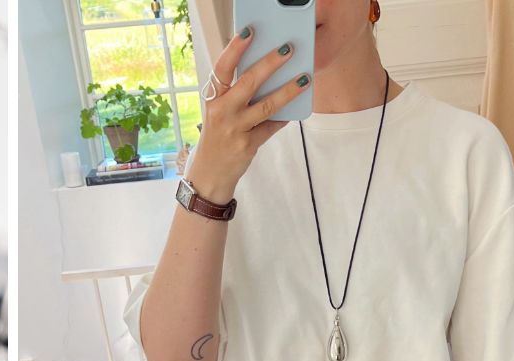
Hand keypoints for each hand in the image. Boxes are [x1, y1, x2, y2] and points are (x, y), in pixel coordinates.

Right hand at [186, 25, 309, 200]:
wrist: (209, 175)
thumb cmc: (216, 136)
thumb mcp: (217, 112)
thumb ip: (234, 93)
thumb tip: (265, 71)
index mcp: (212, 98)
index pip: (222, 67)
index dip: (235, 48)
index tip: (249, 31)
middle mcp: (221, 111)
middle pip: (248, 82)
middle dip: (271, 63)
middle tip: (289, 49)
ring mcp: (235, 129)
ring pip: (266, 105)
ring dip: (288, 90)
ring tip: (304, 79)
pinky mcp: (248, 145)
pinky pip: (272, 127)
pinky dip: (284, 117)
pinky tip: (296, 108)